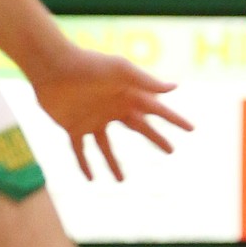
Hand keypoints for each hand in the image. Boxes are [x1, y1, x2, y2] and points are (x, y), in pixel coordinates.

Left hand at [30, 45, 193, 181]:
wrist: (53, 66)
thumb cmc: (89, 64)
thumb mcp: (121, 70)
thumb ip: (146, 81)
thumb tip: (175, 87)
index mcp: (128, 95)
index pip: (158, 111)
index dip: (175, 120)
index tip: (191, 129)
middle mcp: (113, 109)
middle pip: (140, 129)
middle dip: (156, 139)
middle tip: (172, 151)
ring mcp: (93, 119)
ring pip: (106, 147)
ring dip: (114, 164)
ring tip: (122, 181)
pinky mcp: (73, 127)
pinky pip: (80, 150)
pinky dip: (84, 164)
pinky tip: (90, 178)